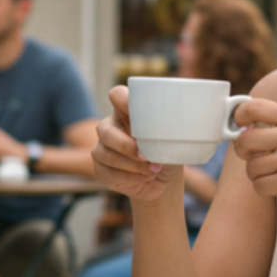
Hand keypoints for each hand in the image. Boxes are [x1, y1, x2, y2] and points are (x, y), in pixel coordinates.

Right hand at [91, 86, 180, 204]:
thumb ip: (169, 130)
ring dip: (132, 166)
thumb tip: (175, 127)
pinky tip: (143, 178)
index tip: (134, 108)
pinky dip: (129, 178)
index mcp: (128, 113)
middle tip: (146, 156)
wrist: (164, 181)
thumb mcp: (174, 140)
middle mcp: (111, 127)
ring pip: (106, 154)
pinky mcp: (101, 168)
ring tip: (153, 170)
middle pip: (104, 130)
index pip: (117, 95)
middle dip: (125, 145)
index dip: (121, 98)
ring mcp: (102, 148)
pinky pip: (107, 173)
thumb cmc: (168, 153)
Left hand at [231, 98, 276, 222]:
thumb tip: (244, 129)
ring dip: (258, 175)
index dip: (239, 116)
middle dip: (243, 152)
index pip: (255, 107)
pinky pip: (258, 186)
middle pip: (245, 139)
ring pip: (250, 167)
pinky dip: (265, 190)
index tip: (238, 125)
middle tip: (254, 157)